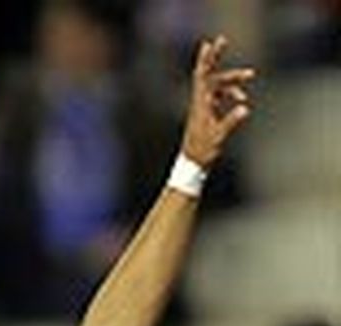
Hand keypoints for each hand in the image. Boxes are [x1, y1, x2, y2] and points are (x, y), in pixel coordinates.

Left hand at [180, 36, 254, 167]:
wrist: (192, 166)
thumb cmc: (202, 152)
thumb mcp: (218, 137)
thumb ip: (231, 121)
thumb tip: (244, 108)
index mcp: (200, 104)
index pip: (203, 76)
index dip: (207, 59)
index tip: (210, 44)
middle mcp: (199, 103)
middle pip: (210, 75)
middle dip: (218, 58)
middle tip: (226, 43)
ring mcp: (203, 107)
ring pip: (218, 85)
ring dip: (233, 81)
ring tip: (250, 78)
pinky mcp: (207, 114)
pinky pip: (219, 96)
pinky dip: (230, 94)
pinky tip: (240, 99)